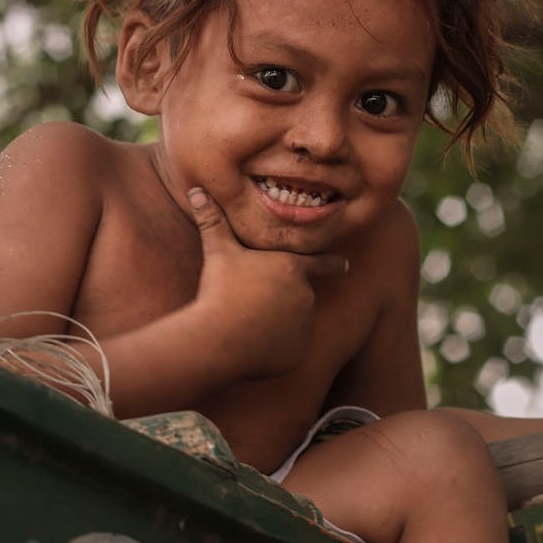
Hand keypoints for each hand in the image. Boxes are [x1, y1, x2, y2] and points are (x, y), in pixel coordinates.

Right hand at [188, 187, 346, 378]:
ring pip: (293, 324)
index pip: (321, 262)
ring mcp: (305, 326)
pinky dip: (274, 349)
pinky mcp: (298, 353)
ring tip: (248, 326)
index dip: (333, 263)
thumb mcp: (218, 252)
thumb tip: (196, 189)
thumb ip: (212, 222)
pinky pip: (287, 349)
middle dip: (282, 301)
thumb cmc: (221, 290)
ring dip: (277, 325)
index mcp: (293, 268)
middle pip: (298, 297)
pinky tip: (253, 347)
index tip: (345, 265)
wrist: (220, 338)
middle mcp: (306, 295)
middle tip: (255, 306)